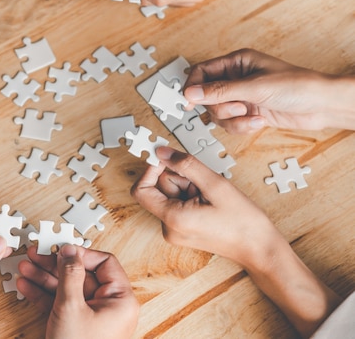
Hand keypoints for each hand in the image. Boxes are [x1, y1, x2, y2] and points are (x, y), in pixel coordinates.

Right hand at [17, 244, 138, 338]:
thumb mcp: (72, 307)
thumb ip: (69, 275)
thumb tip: (69, 250)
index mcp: (120, 299)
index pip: (105, 263)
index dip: (81, 254)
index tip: (59, 249)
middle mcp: (108, 307)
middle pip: (82, 274)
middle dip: (55, 265)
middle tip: (35, 254)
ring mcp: (91, 317)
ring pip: (68, 288)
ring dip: (44, 277)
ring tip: (25, 267)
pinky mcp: (76, 327)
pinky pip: (61, 303)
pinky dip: (44, 294)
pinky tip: (26, 285)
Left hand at [131, 146, 278, 265]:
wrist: (259, 247)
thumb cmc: (243, 221)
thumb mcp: (215, 184)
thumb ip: (185, 165)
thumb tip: (161, 152)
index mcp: (172, 219)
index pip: (141, 190)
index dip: (151, 170)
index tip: (166, 159)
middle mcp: (169, 228)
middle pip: (159, 189)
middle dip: (180, 179)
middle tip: (204, 185)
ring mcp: (175, 231)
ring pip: (170, 194)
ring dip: (188, 187)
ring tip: (210, 197)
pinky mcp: (182, 230)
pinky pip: (178, 203)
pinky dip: (191, 196)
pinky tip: (209, 203)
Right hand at [183, 49, 354, 133]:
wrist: (322, 106)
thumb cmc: (297, 86)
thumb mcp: (254, 87)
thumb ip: (219, 91)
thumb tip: (190, 93)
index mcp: (236, 62)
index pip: (201, 71)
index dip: (192, 86)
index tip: (188, 101)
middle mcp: (236, 79)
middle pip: (206, 96)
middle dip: (220, 107)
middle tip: (237, 106)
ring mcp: (241, 98)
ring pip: (217, 113)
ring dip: (232, 119)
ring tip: (251, 114)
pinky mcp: (248, 114)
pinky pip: (230, 124)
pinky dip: (241, 126)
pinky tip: (258, 121)